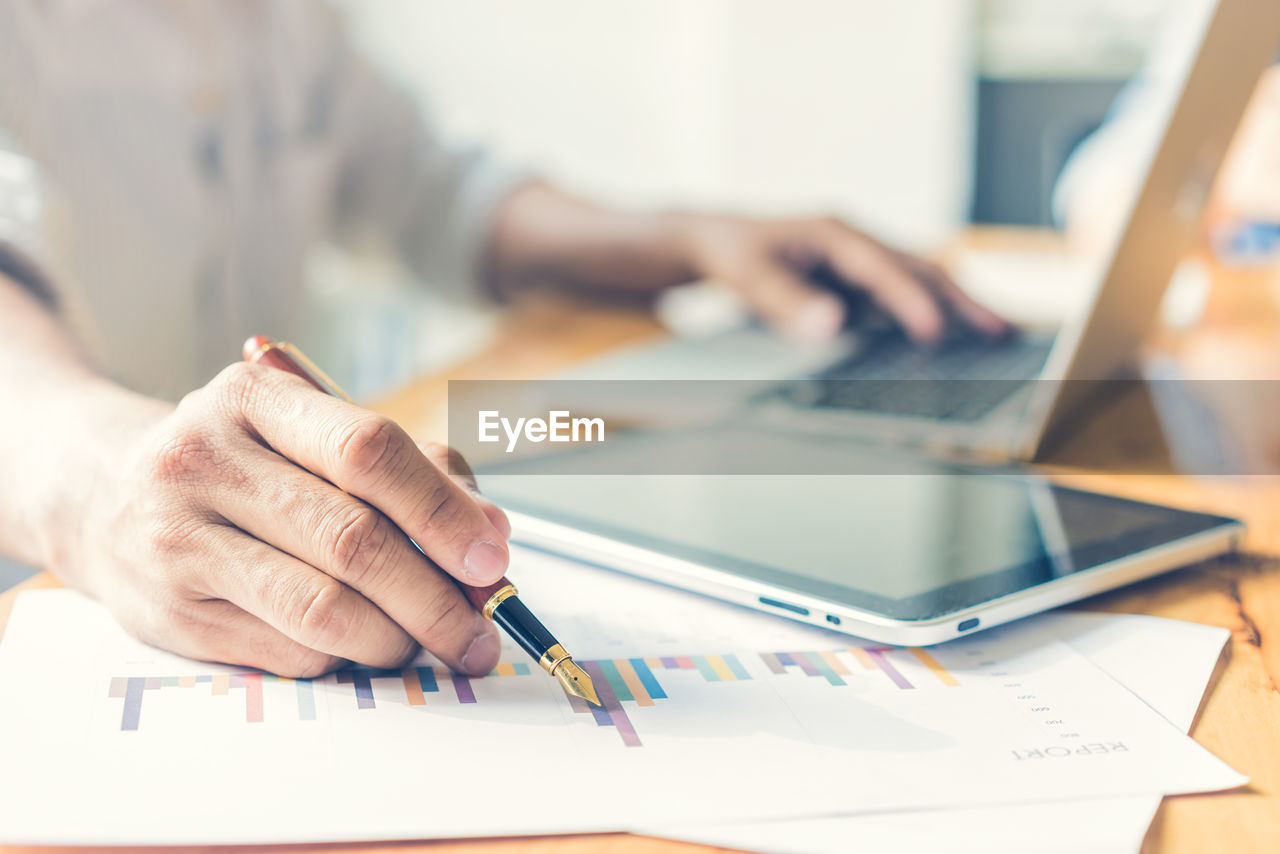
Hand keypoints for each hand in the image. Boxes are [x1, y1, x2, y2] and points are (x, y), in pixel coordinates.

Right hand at [68, 363, 511, 677]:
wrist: (100, 494)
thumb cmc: (240, 463)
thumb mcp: (311, 433)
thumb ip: (412, 470)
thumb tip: (491, 534)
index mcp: (256, 399)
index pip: (368, 450)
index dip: (443, 510)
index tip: (492, 557)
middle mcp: (206, 462)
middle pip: (353, 540)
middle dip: (436, 598)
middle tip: (478, 630)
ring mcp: (179, 540)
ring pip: (323, 608)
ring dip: (396, 639)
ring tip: (423, 641)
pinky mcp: (171, 613)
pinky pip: (289, 650)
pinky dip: (345, 656)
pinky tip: (358, 644)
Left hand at [675, 213, 1010, 343]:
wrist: (715, 239)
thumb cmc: (732, 254)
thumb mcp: (748, 278)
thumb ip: (786, 301)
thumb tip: (830, 324)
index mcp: (834, 233)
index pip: (883, 269)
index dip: (911, 300)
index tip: (935, 331)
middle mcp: (857, 242)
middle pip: (920, 269)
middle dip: (961, 300)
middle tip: (1003, 329)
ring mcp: (860, 262)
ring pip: (919, 282)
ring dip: (957, 308)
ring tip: (998, 335)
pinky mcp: (857, 282)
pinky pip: (901, 298)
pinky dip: (930, 315)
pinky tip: (954, 339)